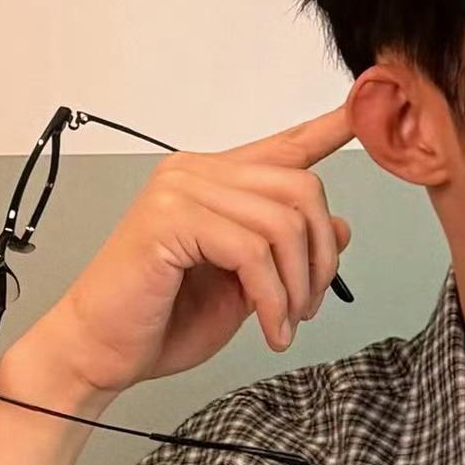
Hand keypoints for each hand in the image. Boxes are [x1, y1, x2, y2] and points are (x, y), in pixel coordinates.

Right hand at [22, 104, 356, 401]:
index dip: (329, 130)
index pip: (283, 146)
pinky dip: (271, 297)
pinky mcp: (169, 219)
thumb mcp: (243, 287)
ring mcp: (180, 189)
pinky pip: (251, 251)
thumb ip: (283, 253)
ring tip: (282, 324)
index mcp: (212, 179)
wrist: (100, 352)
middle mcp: (195, 171)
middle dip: (320, 256)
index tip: (365, 111)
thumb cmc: (159, 321)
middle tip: (308, 307)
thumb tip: (339, 226)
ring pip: (281, 222)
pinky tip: (268, 328)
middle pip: (300, 187)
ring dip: (296, 286)